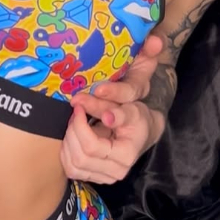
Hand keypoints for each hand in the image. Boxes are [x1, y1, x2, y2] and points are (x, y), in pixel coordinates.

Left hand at [58, 34, 164, 184]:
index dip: (84, 123)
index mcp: (128, 151)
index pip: (96, 142)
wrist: (141, 133)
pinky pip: (70, 167)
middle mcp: (117, 168)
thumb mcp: (138, 90)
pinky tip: (72, 132)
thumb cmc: (137, 109)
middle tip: (76, 106)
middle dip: (74, 128)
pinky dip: (66, 149)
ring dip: (68, 138)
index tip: (79, 103)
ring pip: (74, 162)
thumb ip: (141, 68)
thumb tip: (153, 43)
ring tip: (74, 118)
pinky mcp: (94, 176)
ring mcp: (105, 176)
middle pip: (82, 153)